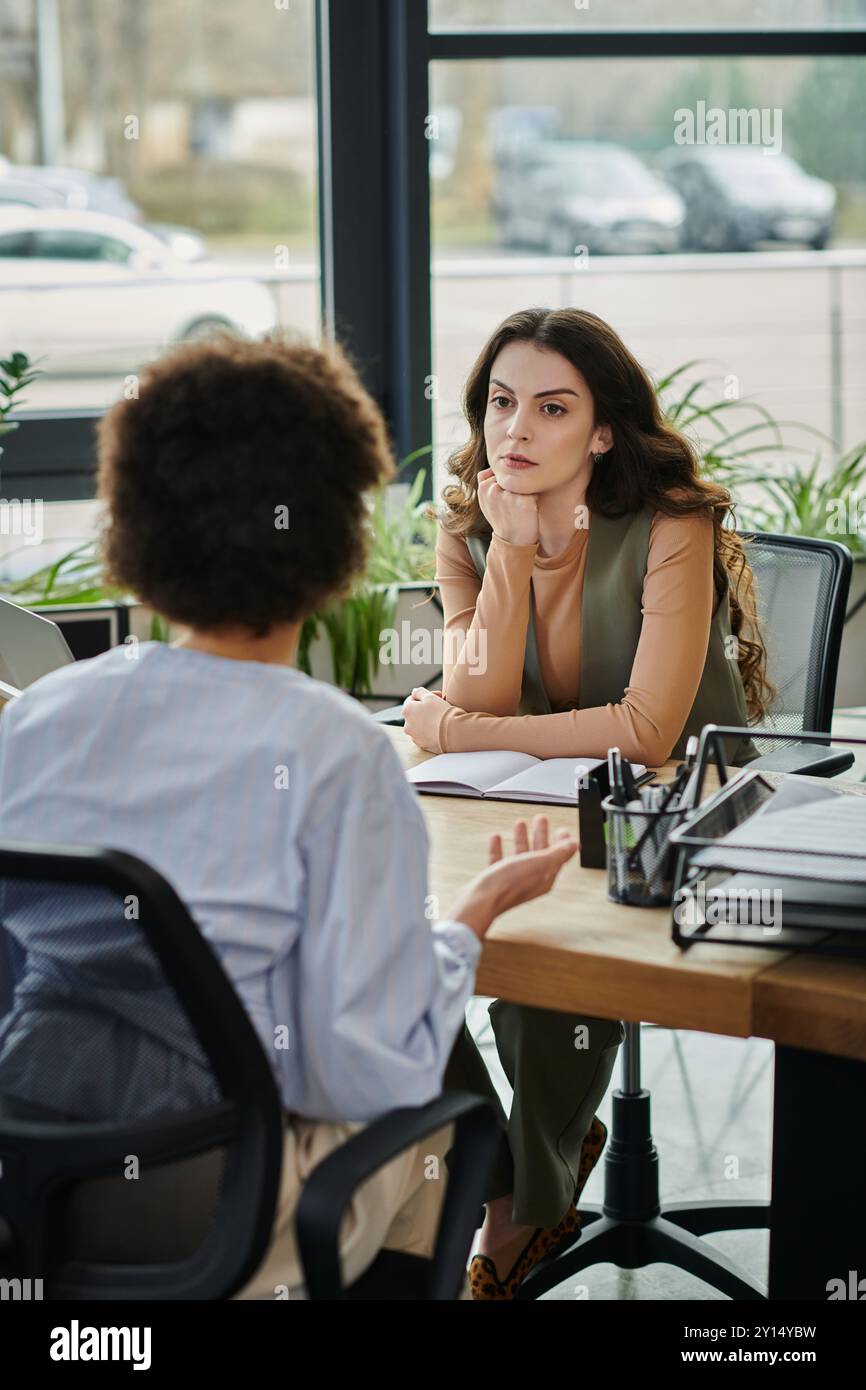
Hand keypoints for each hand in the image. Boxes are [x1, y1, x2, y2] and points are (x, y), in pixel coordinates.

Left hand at [402, 686, 448, 752]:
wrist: (453, 733)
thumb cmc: (442, 712)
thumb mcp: (430, 696)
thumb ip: (419, 692)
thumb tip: (414, 692)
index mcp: (406, 711)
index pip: (412, 700)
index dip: (425, 696)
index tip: (437, 696)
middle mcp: (407, 725)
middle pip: (415, 713)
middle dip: (425, 709)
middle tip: (441, 706)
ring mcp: (414, 737)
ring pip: (420, 725)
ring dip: (428, 720)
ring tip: (442, 718)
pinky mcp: (423, 746)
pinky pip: (425, 735)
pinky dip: (431, 731)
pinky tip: (441, 729)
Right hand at [448, 814, 577, 940]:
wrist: (480, 901)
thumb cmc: (509, 884)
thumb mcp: (539, 864)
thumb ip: (558, 854)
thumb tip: (574, 845)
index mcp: (544, 878)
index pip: (558, 858)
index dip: (561, 842)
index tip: (562, 830)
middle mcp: (530, 880)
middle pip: (539, 854)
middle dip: (541, 835)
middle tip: (541, 819)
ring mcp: (511, 880)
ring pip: (520, 855)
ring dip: (522, 838)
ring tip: (520, 823)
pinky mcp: (494, 880)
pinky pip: (499, 860)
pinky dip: (499, 848)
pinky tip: (497, 838)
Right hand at [477, 466, 538, 546]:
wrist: (512, 541)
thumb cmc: (500, 519)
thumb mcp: (485, 503)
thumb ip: (483, 483)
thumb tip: (488, 469)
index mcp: (483, 487)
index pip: (499, 473)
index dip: (505, 484)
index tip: (505, 499)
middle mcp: (494, 489)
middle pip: (512, 477)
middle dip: (515, 486)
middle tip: (513, 504)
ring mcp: (509, 495)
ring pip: (522, 482)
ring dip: (525, 491)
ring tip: (520, 507)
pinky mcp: (524, 500)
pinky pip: (534, 490)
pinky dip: (534, 498)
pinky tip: (528, 510)